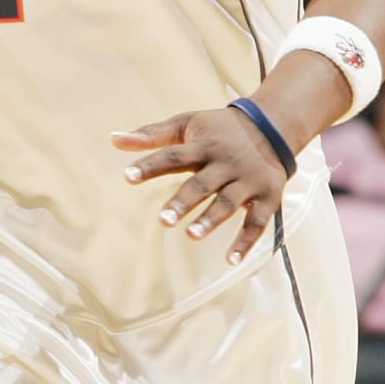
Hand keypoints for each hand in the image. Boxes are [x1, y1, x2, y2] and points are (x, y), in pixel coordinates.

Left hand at [114, 105, 288, 267]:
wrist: (272, 127)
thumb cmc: (219, 130)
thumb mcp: (186, 124)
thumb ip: (150, 134)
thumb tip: (112, 139)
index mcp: (203, 145)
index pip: (173, 156)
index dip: (150, 166)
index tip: (127, 176)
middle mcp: (225, 163)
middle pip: (202, 183)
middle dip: (183, 201)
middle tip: (163, 220)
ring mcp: (247, 181)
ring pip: (228, 202)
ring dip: (211, 219)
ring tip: (191, 235)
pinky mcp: (266, 197)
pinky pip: (257, 221)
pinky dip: (246, 241)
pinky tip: (231, 259)